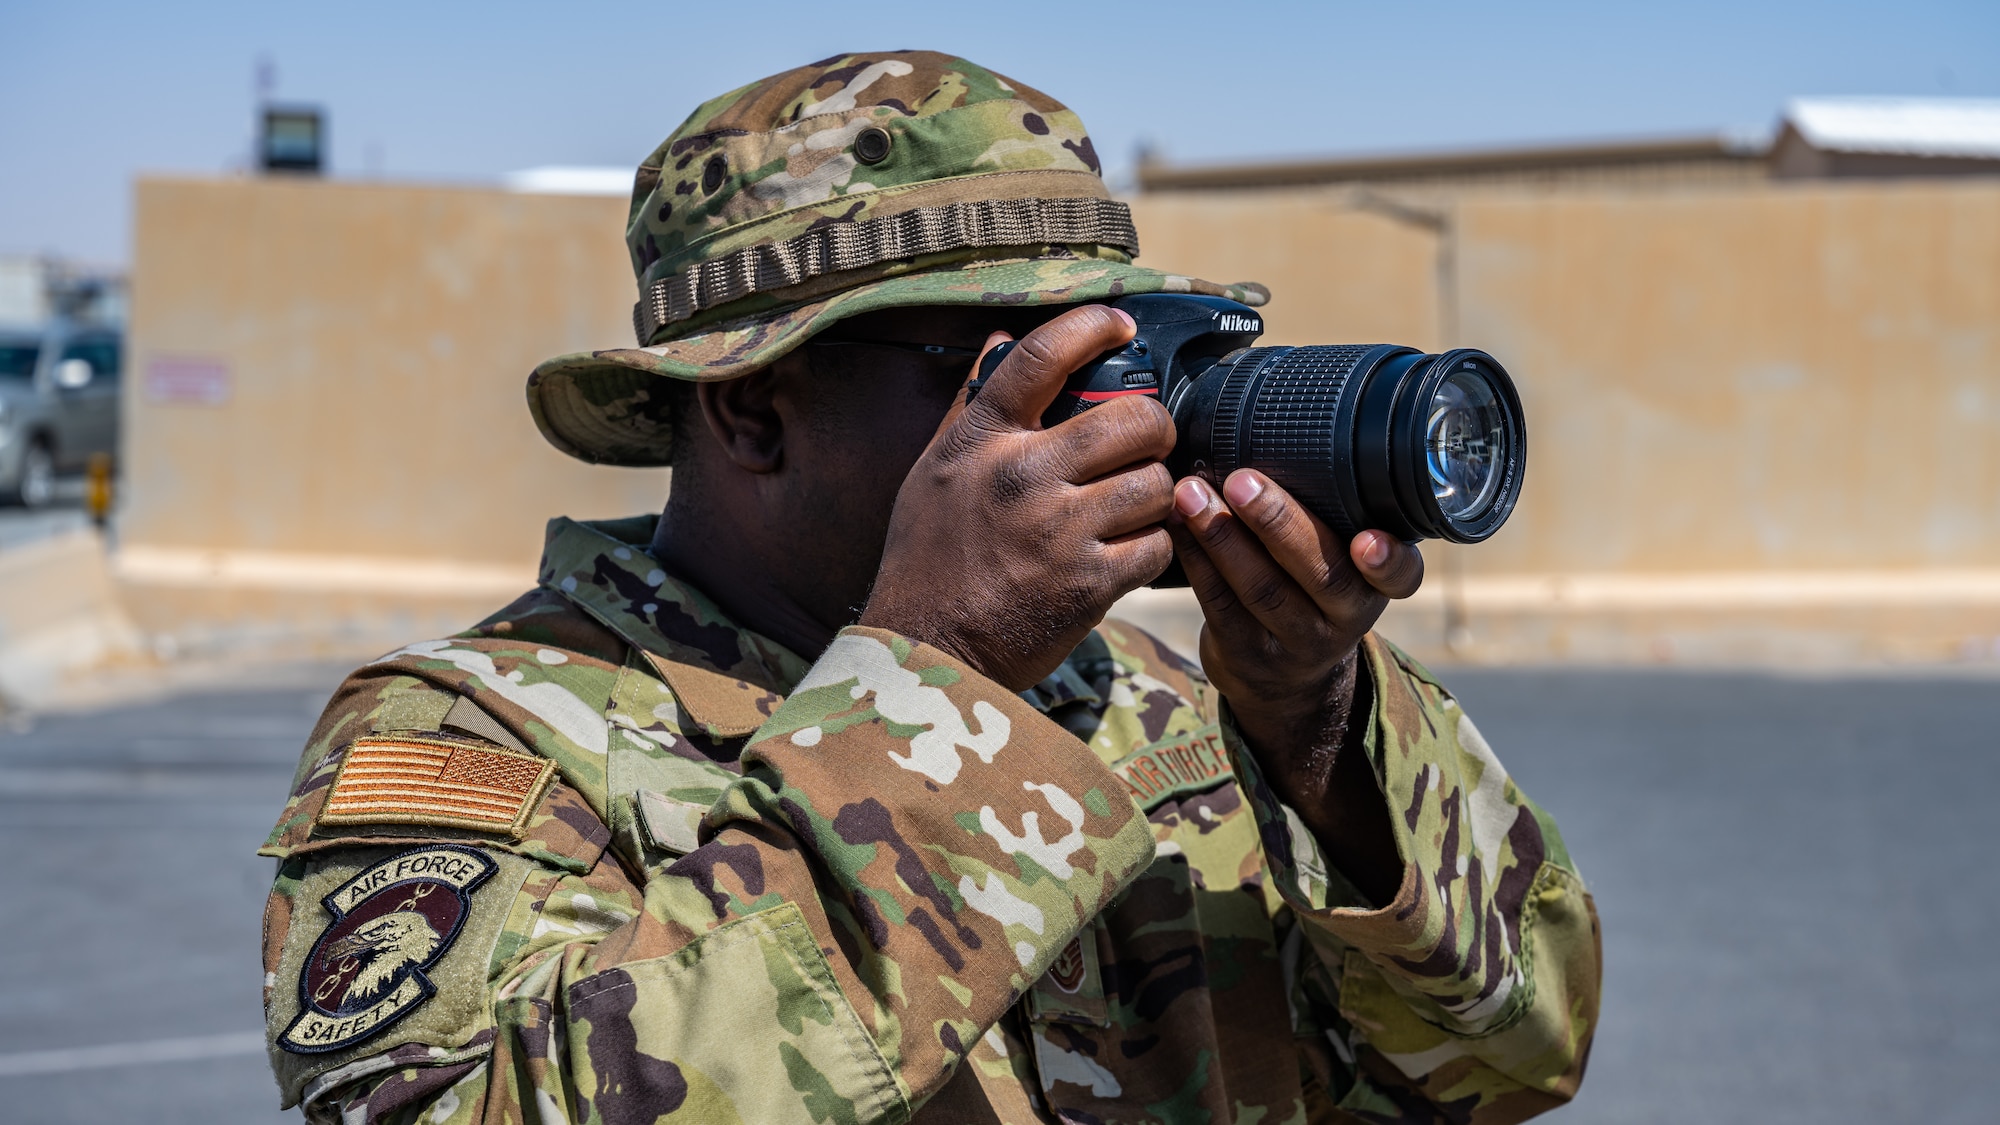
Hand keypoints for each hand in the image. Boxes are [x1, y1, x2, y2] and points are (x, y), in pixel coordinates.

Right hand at [860, 305, 1176, 689]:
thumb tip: (1000, 340)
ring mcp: (1059, 530)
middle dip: (1153, 429)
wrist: (927, 649)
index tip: (1120, 324)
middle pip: (1134, 418)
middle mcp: (1023, 475)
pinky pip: (1158, 544)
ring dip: (1155, 494)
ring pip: (1156, 482)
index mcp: (983, 440)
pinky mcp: (1090, 583)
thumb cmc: (927, 557)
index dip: (1092, 325)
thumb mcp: (934, 470)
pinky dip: (1153, 547)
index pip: (1043, 354)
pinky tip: (1128, 550)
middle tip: (1144, 444)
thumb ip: (972, 404)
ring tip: (1133, 505)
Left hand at [1168, 469, 1422, 902]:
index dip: (1388, 561)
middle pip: (1320, 574)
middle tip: (1241, 480)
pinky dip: (1196, 560)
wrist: (1286, 678)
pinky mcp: (1250, 656)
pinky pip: (1220, 605)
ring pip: (1263, 591)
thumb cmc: (1311, 586)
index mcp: (1378, 584)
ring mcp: (1298, 643)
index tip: (1368, 541)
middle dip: (1277, 523)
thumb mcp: (1340, 557)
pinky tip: (1177, 524)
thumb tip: (1284, 419)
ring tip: (1191, 494)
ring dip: (1223, 537)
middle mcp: (1347, 616)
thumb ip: (1333, 511)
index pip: (1401, 576)